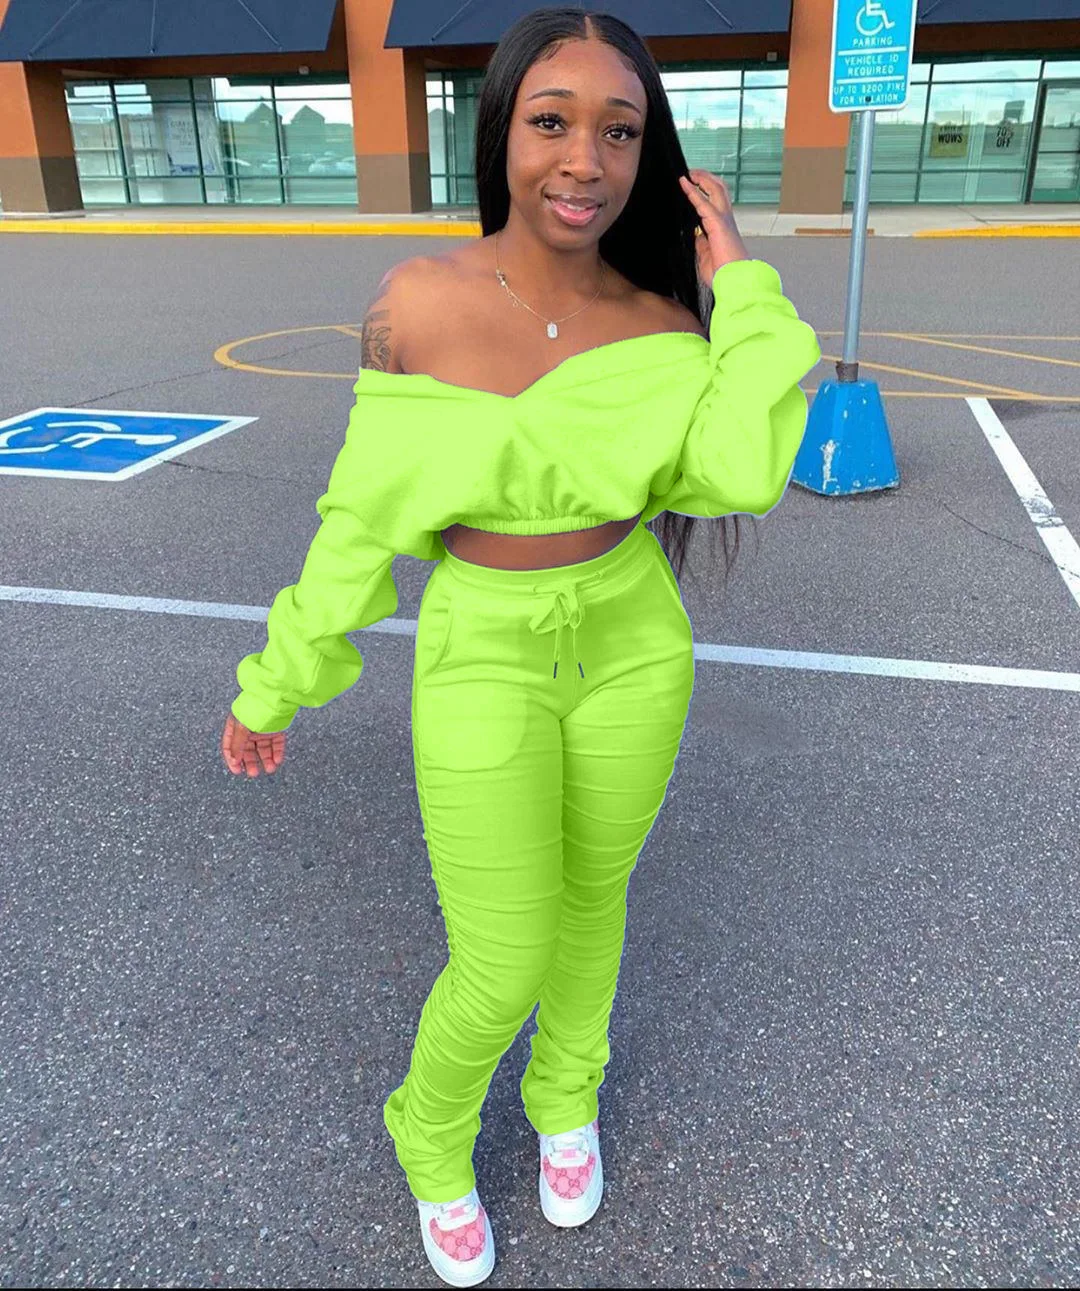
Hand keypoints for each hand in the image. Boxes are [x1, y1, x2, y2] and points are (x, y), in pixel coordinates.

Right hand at [222, 712, 285, 776]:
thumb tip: (233, 760)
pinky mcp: (275, 729)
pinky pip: (276, 744)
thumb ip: (236, 745)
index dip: (232, 759)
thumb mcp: (241, 728)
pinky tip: (277, 760)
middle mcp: (248, 729)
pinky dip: (277, 753)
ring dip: (266, 760)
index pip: (230, 746)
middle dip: (251, 762)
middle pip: (247, 750)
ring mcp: (262, 729)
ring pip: (263, 749)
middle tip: (254, 773)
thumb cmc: (255, 707)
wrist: (274, 697)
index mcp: (235, 726)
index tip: (237, 771)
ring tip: (270, 768)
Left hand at [678, 169, 748, 284]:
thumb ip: (702, 244)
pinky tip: (684, 184)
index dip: (706, 192)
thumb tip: (696, 236)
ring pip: (716, 190)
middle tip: (693, 173)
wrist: (733, 281)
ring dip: (702, 179)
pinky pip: (704, 202)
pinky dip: (693, 192)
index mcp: (723, 228)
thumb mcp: (706, 256)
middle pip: (720, 190)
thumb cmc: (723, 274)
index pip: (716, 203)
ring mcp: (724, 220)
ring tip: (690, 173)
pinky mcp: (718, 223)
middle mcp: (726, 220)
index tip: (693, 185)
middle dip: (707, 179)